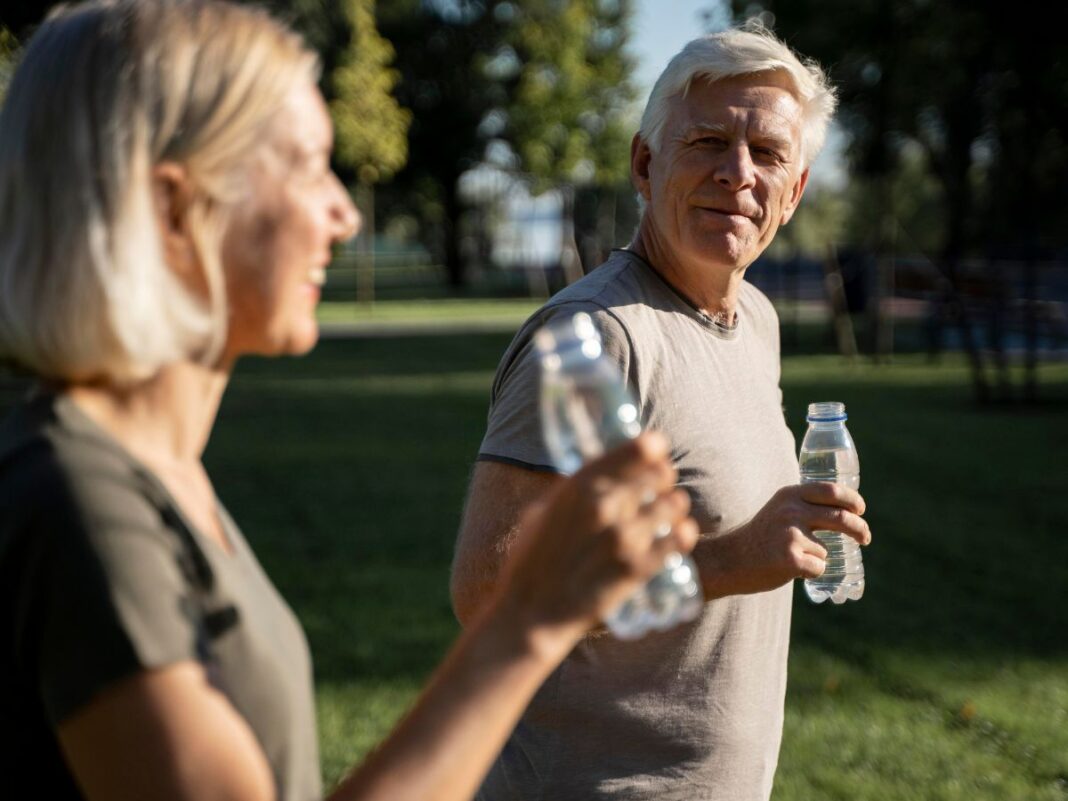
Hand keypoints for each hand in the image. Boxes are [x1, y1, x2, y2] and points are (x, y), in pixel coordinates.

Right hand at [493, 432, 697, 653]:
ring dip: (675, 505)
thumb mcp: (542, 513)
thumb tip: (594, 481)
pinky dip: (683, 534)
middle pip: (659, 474)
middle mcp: (604, 506)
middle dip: (663, 477)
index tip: (656, 449)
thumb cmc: (529, 563)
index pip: (635, 450)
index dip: (652, 446)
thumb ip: (571, 495)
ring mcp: (624, 538)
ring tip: (671, 511)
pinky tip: (681, 533)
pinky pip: (678, 541)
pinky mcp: (637, 568)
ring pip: (673, 505)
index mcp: (578, 487)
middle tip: (661, 484)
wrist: (531, 614)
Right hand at [704, 481, 870, 597]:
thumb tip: (844, 513)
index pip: (831, 490)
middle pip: (841, 517)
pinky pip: (819, 568)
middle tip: (865, 538)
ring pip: (826, 549)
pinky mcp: (791, 559)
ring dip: (817, 558)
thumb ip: (802, 506)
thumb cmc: (759, 538)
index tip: (861, 509)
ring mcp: (791, 535)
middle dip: (860, 529)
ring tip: (791, 559)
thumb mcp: (778, 510)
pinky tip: (788, 570)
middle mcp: (791, 510)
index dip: (852, 499)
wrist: (729, 560)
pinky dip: (811, 573)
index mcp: (789, 494)